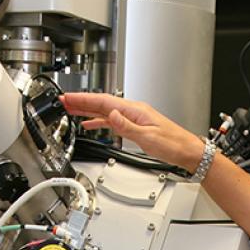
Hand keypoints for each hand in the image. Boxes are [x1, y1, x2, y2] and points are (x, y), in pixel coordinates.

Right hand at [61, 92, 204, 172]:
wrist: (187, 151)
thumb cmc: (173, 144)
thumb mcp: (148, 137)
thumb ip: (127, 126)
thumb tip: (111, 115)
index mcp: (135, 111)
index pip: (104, 102)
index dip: (84, 100)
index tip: (68, 98)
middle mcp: (133, 111)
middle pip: (102, 104)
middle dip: (81, 102)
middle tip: (62, 101)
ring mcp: (134, 118)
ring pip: (105, 111)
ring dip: (87, 111)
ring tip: (71, 110)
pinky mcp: (135, 126)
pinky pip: (111, 121)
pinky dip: (98, 121)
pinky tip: (90, 124)